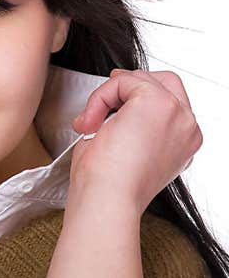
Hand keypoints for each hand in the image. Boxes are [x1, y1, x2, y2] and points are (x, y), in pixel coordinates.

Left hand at [68, 68, 202, 215]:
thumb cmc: (107, 185)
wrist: (106, 198)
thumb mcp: (126, 150)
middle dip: (129, 86)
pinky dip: (100, 96)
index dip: (137, 97)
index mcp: (182, 142)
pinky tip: (90, 121)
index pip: (170, 103)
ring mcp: (177, 114)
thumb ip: (132, 124)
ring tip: (90, 123)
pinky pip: (123, 81)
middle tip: (101, 102)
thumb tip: (117, 107)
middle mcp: (187, 128)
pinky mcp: (157, 103)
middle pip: (164, 82)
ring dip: (108, 95)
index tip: (111, 107)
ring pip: (141, 78)